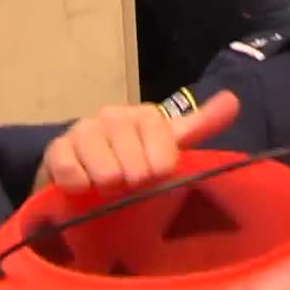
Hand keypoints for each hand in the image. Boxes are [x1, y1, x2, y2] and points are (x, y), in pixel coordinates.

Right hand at [37, 90, 238, 192]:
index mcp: (146, 116)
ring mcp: (83, 130)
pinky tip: (84, 187)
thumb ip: (200, 125)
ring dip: (108, 188)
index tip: (155, 175)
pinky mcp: (56, 150)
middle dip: (132, 183)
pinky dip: (81, 188)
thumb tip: (233, 100)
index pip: (163, 144)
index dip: (159, 167)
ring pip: (106, 173)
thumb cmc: (134, 161)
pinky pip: (73, 176)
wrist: (83, 173)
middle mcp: (114, 116)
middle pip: (135, 166)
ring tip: (107, 185)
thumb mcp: (169, 146)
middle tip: (127, 183)